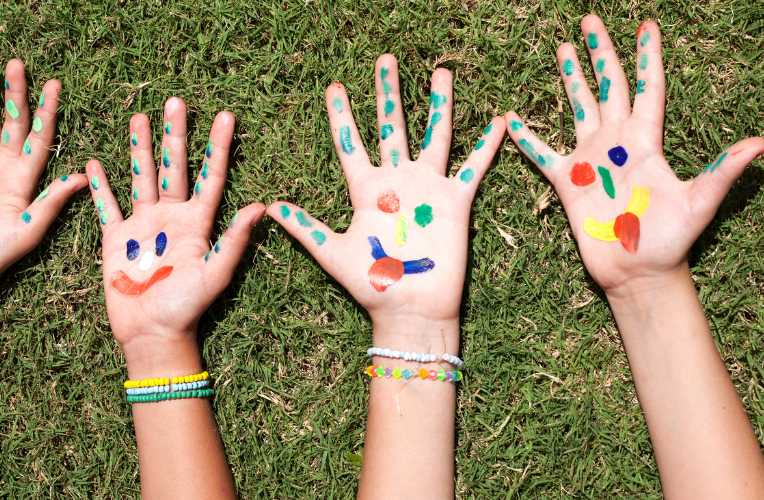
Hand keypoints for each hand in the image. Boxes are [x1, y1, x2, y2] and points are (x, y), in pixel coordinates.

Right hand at [0, 60, 86, 285]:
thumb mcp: (29, 229)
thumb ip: (51, 201)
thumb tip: (82, 177)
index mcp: (25, 179)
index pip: (40, 137)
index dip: (47, 111)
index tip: (54, 84)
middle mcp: (4, 169)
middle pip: (13, 123)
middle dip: (15, 94)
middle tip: (17, 64)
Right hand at [86, 98, 264, 353]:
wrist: (152, 334)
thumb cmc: (187, 308)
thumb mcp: (215, 274)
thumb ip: (233, 240)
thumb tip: (260, 207)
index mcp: (197, 223)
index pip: (210, 176)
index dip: (218, 147)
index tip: (226, 116)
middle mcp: (171, 218)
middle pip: (173, 167)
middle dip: (175, 134)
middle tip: (177, 101)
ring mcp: (142, 226)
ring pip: (141, 177)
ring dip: (140, 148)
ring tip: (139, 116)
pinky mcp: (115, 238)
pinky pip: (107, 205)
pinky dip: (100, 185)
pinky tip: (95, 162)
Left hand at [266, 54, 504, 333]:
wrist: (410, 309)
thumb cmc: (371, 285)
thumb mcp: (332, 253)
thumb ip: (305, 227)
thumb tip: (269, 206)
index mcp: (365, 190)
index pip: (350, 143)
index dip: (342, 115)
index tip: (334, 86)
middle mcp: (396, 182)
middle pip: (391, 126)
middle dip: (388, 93)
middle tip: (385, 59)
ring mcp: (427, 189)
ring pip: (433, 135)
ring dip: (437, 104)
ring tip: (440, 72)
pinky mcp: (454, 202)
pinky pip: (473, 168)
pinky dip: (486, 146)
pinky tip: (498, 121)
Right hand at [506, 15, 763, 295]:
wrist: (636, 271)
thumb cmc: (670, 240)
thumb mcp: (698, 203)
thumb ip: (721, 171)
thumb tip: (760, 144)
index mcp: (645, 141)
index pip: (648, 88)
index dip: (648, 57)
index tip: (647, 25)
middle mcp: (616, 143)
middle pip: (609, 87)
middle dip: (601, 54)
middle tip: (590, 22)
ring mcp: (590, 160)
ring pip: (579, 108)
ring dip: (571, 79)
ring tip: (563, 50)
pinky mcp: (567, 182)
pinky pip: (542, 154)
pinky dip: (527, 137)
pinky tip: (512, 119)